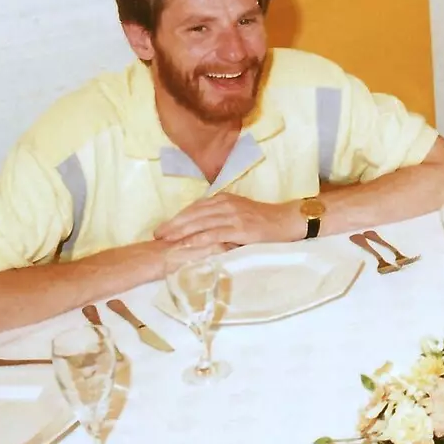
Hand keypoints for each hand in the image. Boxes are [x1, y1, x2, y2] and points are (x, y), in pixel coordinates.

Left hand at [153, 194, 296, 248]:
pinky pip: (214, 234)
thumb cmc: (263, 221)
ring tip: (165, 241)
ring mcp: (233, 216)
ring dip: (181, 232)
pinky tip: (186, 245)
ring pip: (200, 223)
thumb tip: (201, 228)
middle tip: (156, 236)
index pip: (195, 207)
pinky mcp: (240, 228)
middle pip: (193, 214)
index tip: (163, 228)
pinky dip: (198, 239)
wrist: (287, 221)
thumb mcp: (239, 213)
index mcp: (224, 199)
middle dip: (173, 225)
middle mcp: (226, 204)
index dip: (177, 218)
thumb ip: (221, 217)